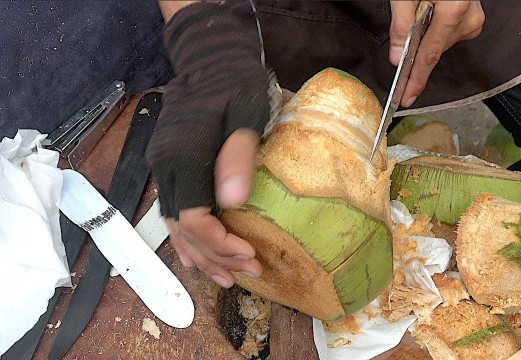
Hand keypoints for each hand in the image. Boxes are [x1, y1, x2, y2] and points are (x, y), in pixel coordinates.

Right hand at [146, 1, 268, 287]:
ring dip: (201, 254)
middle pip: (184, 227)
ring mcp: (164, 166)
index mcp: (184, 155)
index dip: (219, 243)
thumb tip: (233, 202)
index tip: (248, 254)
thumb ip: (238, 154)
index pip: (194, 216)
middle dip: (216, 255)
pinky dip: (186, 238)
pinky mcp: (169, 165)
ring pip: (175, 224)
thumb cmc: (235, 84)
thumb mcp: (246, 113)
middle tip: (250, 272)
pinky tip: (198, 257)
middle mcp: (167, 166)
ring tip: (226, 278)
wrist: (209, 59)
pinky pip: (172, 211)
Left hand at [389, 1, 484, 106]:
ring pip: (442, 42)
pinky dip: (437, 30)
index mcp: (454, 10)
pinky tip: (432, 13)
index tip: (407, 97)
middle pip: (435, 49)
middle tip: (408, 27)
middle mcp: (468, 17)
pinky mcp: (473, 17)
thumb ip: (401, 25)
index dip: (416, 79)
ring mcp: (474, 18)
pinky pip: (450, 33)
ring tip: (423, 10)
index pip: (430, 56)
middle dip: (417, 49)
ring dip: (427, 36)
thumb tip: (398, 57)